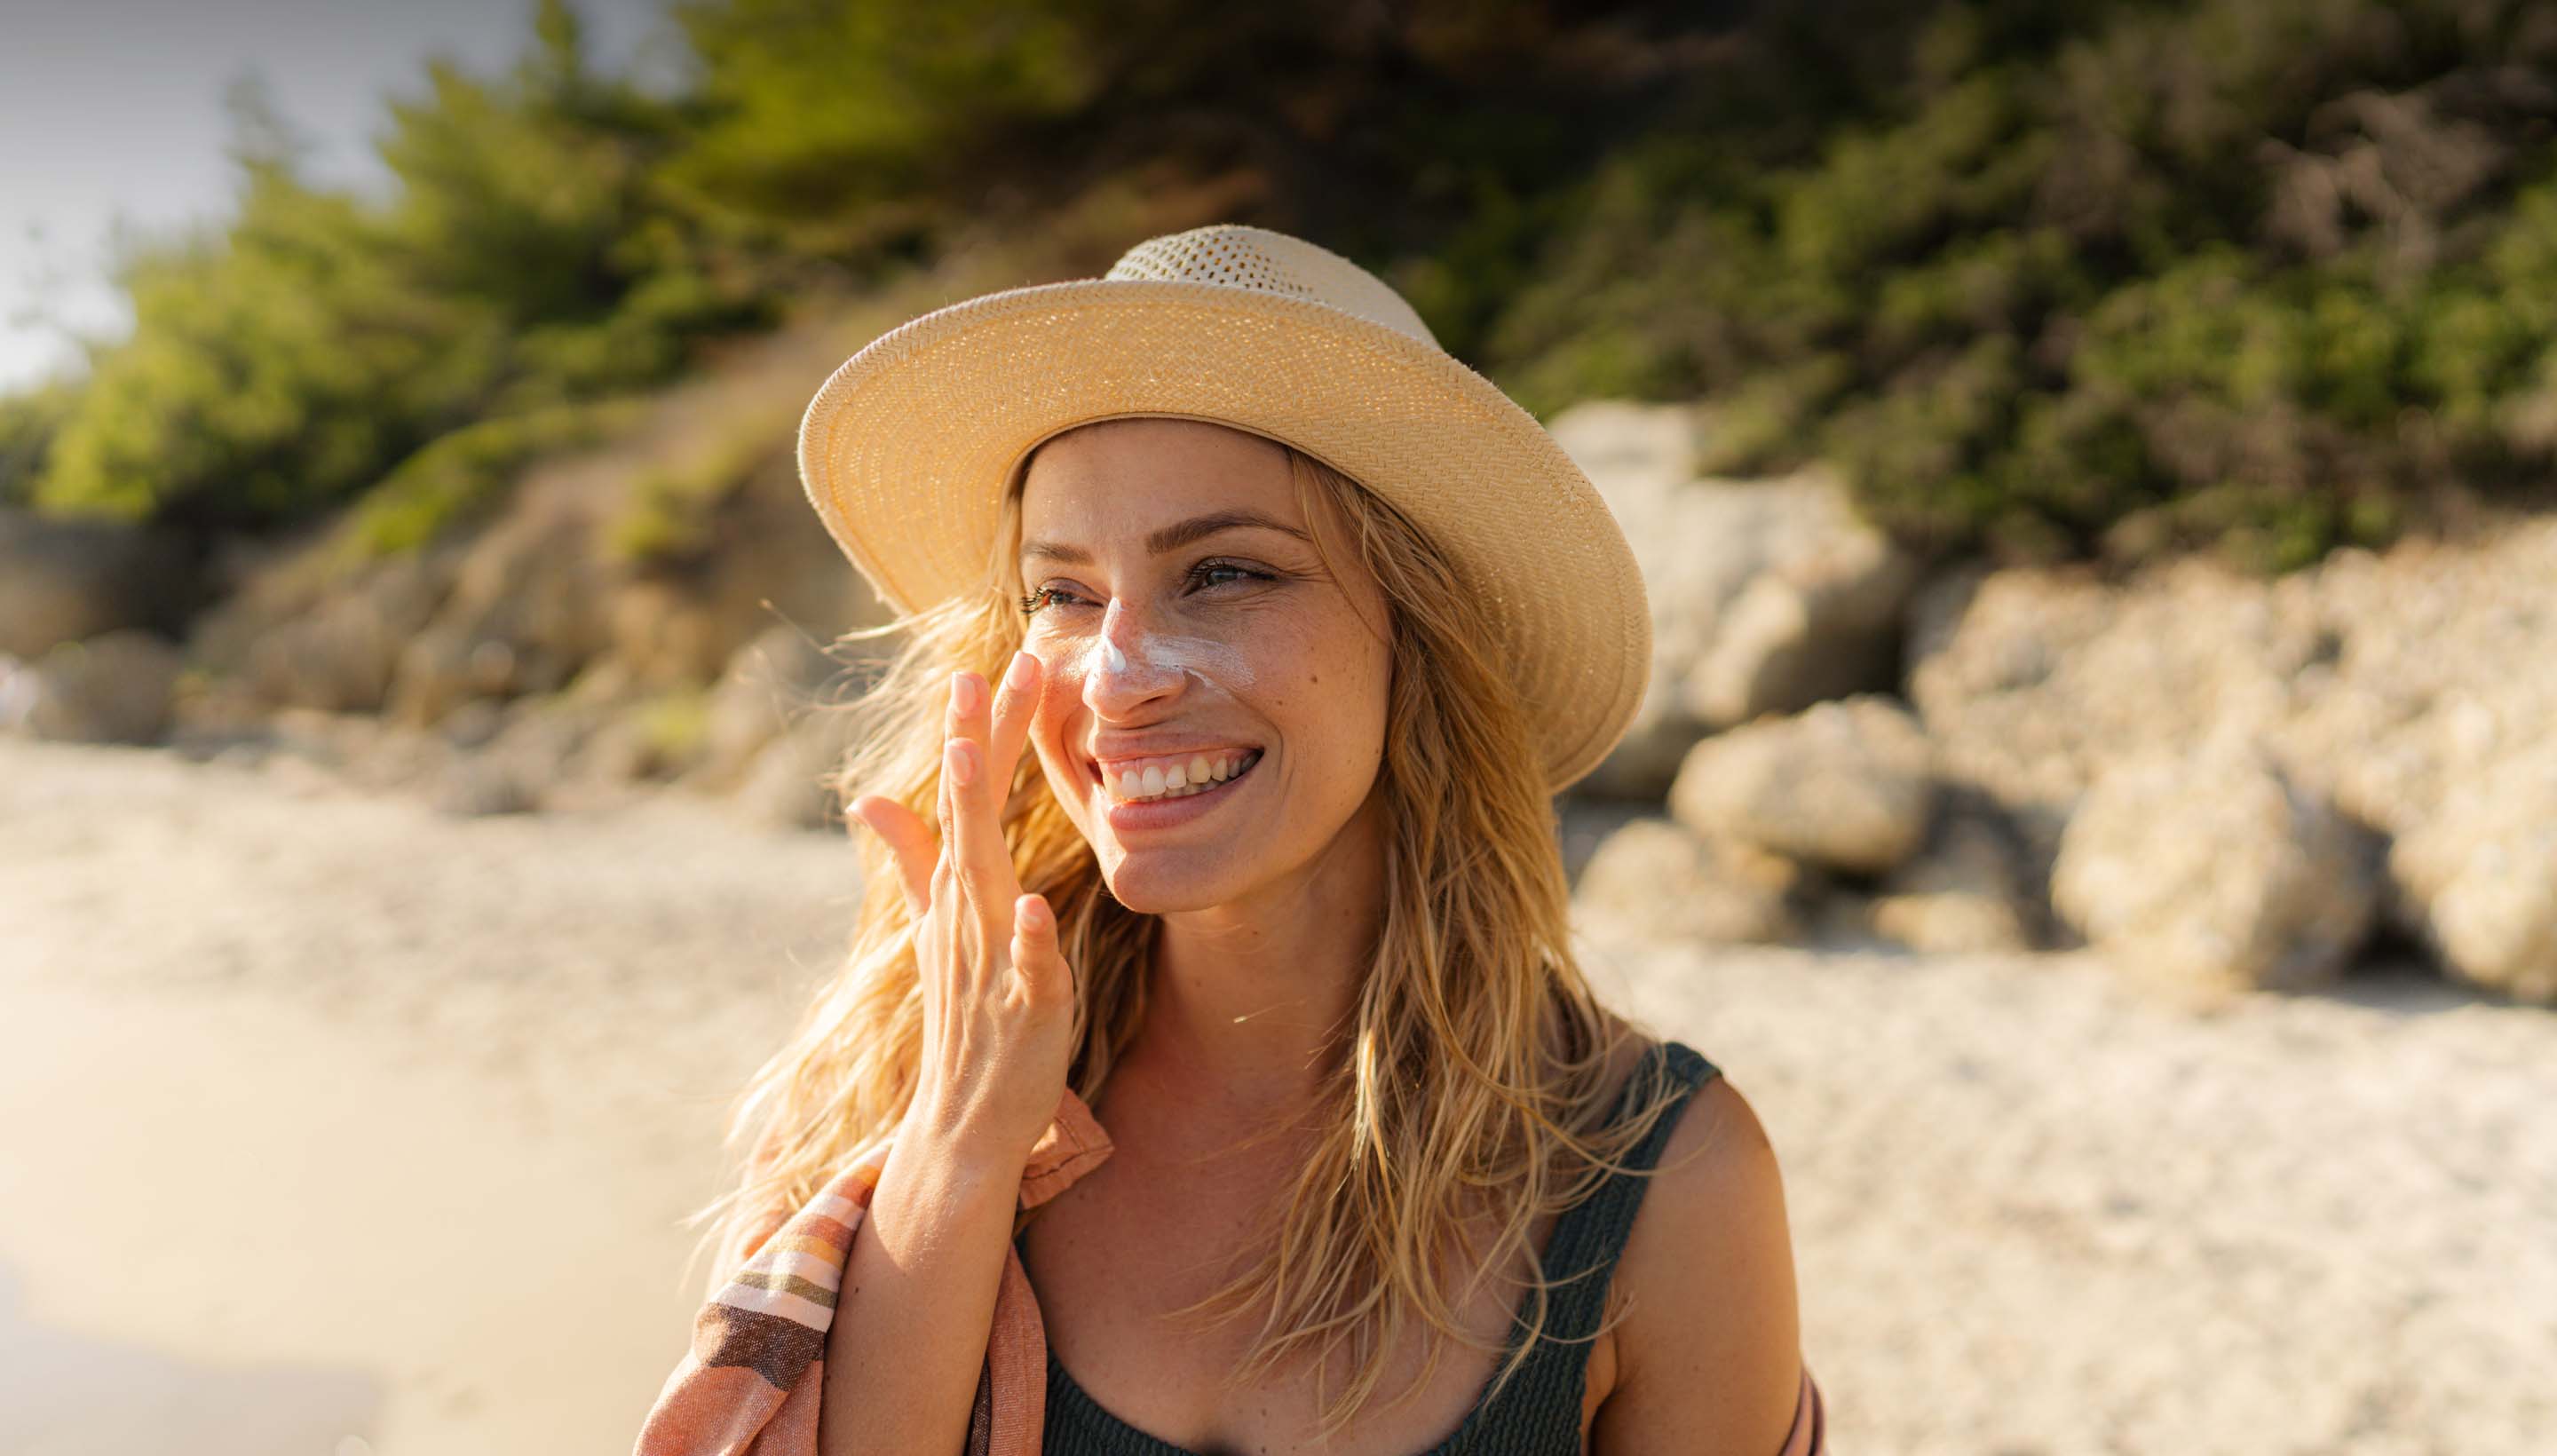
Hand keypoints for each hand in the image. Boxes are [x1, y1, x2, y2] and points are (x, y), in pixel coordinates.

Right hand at [849, 650, 1076, 1169]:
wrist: (964, 1119)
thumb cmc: (964, 1016)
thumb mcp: (937, 928)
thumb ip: (911, 860)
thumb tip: (872, 798)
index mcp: (957, 889)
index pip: (966, 796)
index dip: (977, 732)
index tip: (984, 662)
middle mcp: (967, 912)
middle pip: (969, 816)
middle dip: (976, 745)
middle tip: (983, 672)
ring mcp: (990, 957)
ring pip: (982, 880)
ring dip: (975, 822)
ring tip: (976, 762)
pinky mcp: (1023, 1007)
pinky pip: (1025, 968)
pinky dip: (1028, 940)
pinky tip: (1036, 908)